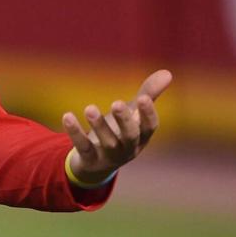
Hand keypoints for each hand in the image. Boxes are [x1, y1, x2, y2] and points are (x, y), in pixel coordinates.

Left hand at [61, 69, 170, 185]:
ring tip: (89, 108)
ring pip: (107, 143)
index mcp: (141, 137)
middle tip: (117, 103)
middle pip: (130, 136)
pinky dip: (75, 132)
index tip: (143, 98)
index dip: (148, 114)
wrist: (96, 163)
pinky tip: (67, 116)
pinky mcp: (89, 159)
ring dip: (99, 125)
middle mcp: (128, 148)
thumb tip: (168, 72)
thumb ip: (148, 94)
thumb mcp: (133, 114)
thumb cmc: (119, 132)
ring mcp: (109, 156)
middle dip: (125, 121)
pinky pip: (83, 146)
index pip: (150, 127)